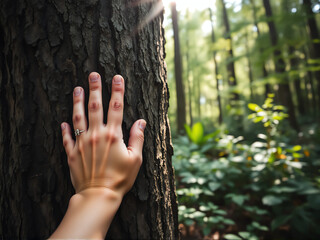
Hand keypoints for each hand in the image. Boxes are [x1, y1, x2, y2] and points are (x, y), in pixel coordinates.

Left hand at [61, 72, 145, 196]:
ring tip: (77, 89)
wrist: (99, 195)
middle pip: (95, 107)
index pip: (116, 107)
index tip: (117, 77)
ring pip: (79, 117)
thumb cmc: (120, 178)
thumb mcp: (135, 159)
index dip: (117, 91)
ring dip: (77, 102)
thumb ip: (137, 138)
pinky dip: (65, 129)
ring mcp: (82, 143)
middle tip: (93, 74)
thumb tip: (142, 122)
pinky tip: (63, 121)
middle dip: (95, 89)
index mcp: (113, 135)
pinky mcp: (73, 153)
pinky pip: (67, 138)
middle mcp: (96, 135)